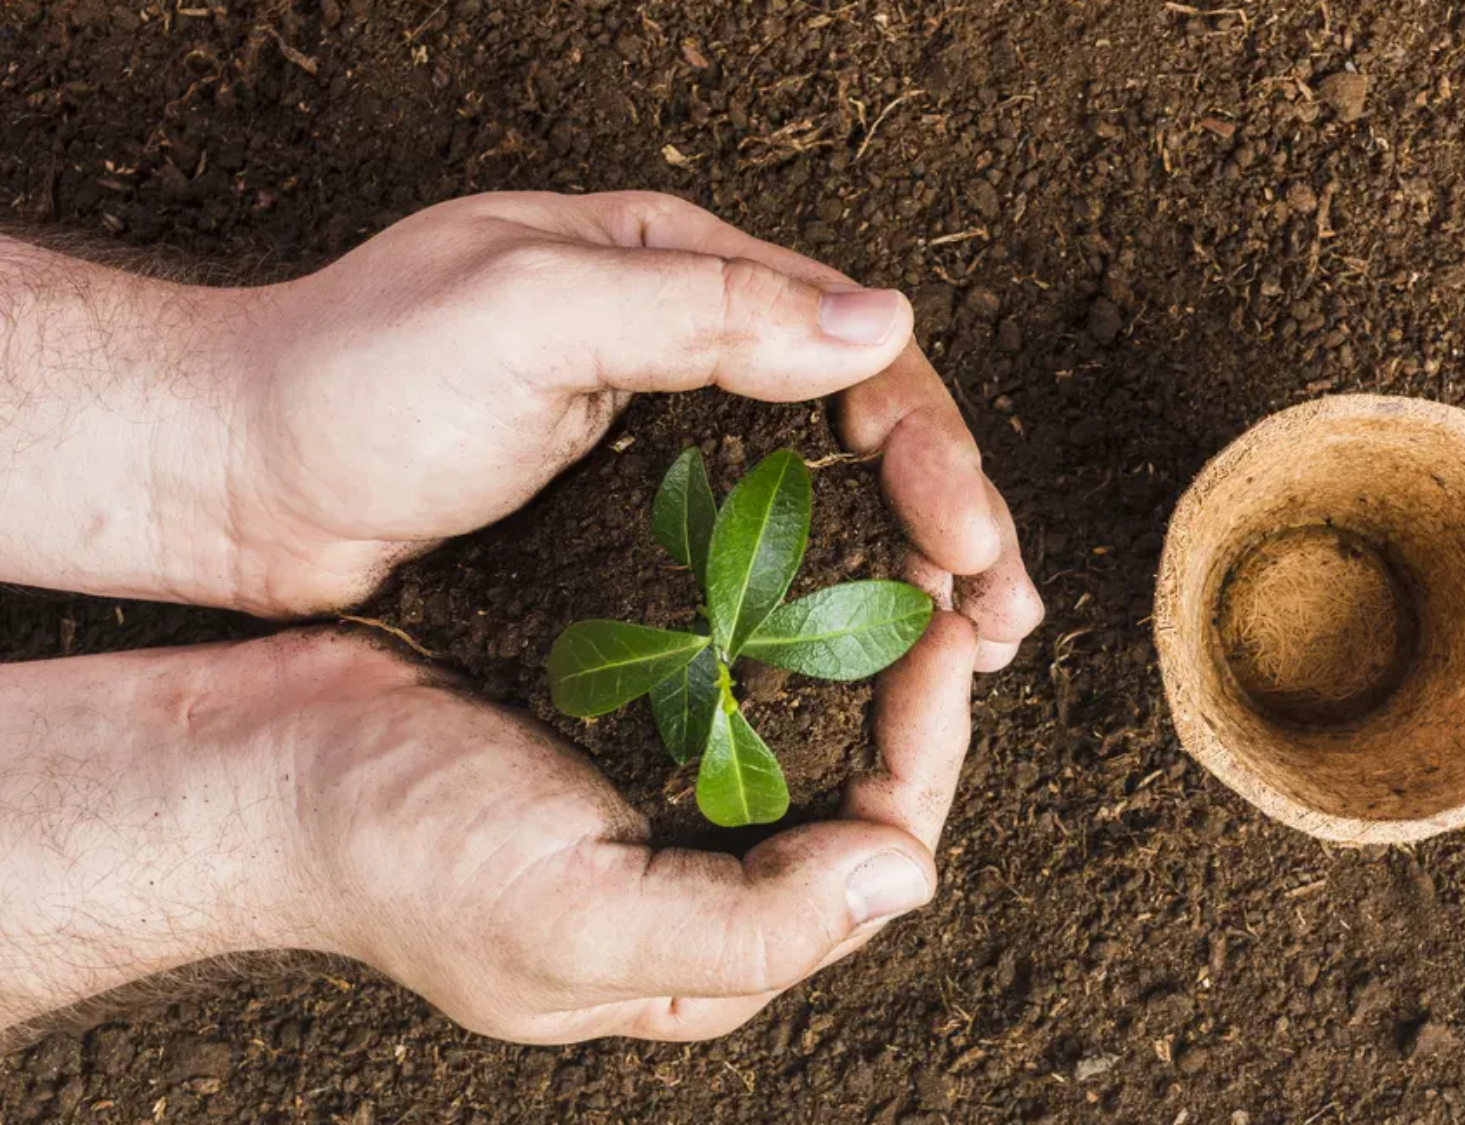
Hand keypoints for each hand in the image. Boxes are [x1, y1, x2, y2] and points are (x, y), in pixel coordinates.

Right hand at [0, 624, 977, 1043]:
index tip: (945, 636)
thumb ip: (750, 924)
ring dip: (861, 647)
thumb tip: (903, 880)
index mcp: (705, 955)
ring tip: (899, 557)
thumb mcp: (573, 920)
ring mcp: (657, 805)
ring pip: (808, 730)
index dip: (929, 749)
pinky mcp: (616, 729)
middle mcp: (698, 885)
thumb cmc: (396, 854)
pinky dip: (782, 622)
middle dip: (915, 690)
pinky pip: (738, 680)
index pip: (876, 857)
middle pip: (859, 794)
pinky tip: (799, 563)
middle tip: (947, 579)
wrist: (252, 767)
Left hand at [234, 191, 1041, 666]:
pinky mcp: (628, 506)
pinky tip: (861, 641)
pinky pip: (759, 538)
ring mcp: (659, 425)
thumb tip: (879, 323)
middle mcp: (683, 335)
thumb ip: (705, 312)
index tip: (968, 538)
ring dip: (904, 556)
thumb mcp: (530, 314)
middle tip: (1001, 612)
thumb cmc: (354, 378)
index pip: (850, 340)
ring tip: (971, 639)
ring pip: (823, 483)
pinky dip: (824, 586)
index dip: (927, 440)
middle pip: (858, 417)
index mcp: (675, 264)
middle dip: (946, 509)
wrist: (232, 475)